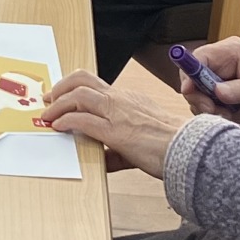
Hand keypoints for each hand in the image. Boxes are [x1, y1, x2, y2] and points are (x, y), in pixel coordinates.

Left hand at [40, 70, 182, 178]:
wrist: (190, 150)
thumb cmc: (171, 146)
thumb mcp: (140, 141)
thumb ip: (118, 149)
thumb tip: (104, 160)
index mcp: (128, 99)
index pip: (95, 85)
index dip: (73, 88)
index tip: (60, 98)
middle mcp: (121, 100)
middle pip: (82, 79)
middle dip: (61, 87)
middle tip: (49, 100)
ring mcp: (118, 114)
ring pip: (78, 95)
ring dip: (58, 105)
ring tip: (49, 115)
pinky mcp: (116, 131)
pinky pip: (83, 120)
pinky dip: (65, 121)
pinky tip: (58, 127)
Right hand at [184, 38, 239, 126]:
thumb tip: (217, 91)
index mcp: (231, 51)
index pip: (200, 57)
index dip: (190, 73)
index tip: (190, 91)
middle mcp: (218, 61)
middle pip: (190, 76)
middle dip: (198, 96)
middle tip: (213, 109)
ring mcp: (213, 77)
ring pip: (193, 92)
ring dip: (205, 107)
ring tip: (227, 113)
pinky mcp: (212, 92)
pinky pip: (199, 103)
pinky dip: (209, 112)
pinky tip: (226, 114)